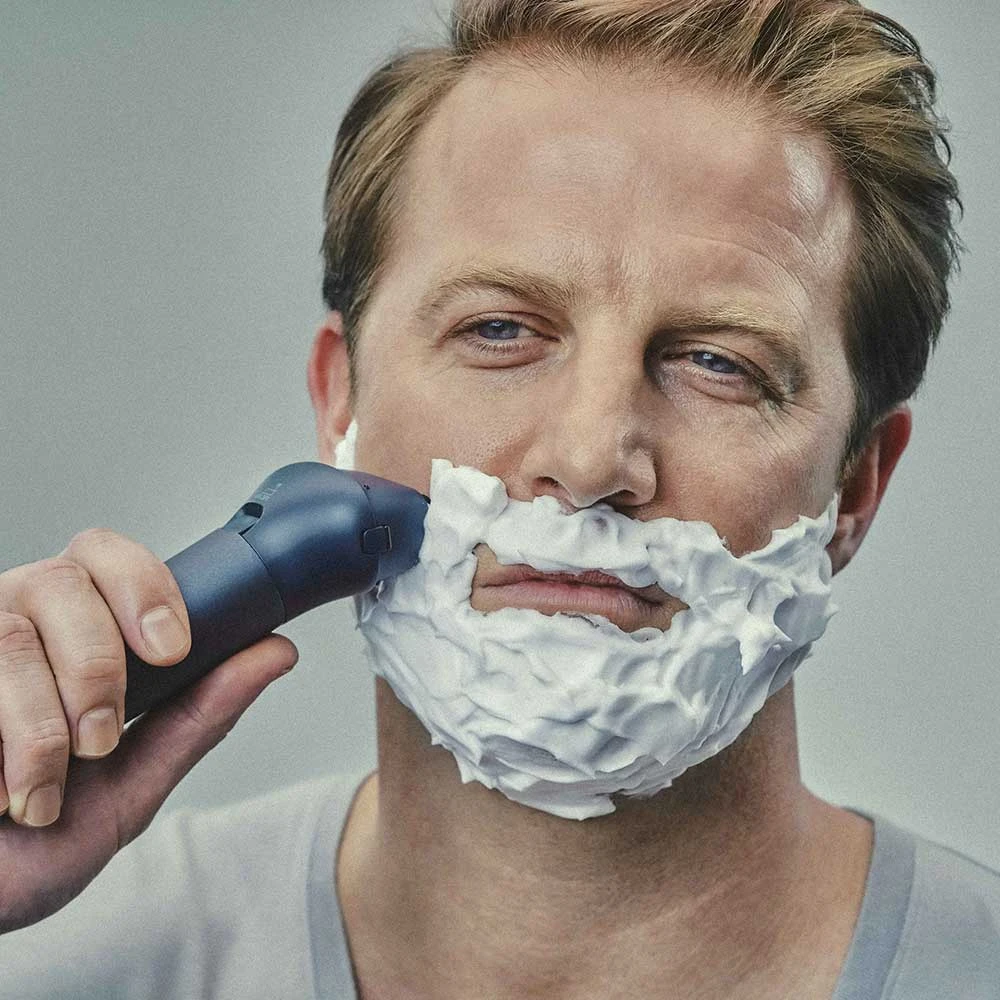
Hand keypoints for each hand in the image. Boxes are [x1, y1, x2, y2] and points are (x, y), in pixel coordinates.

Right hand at [0, 530, 296, 932]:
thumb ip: (198, 714)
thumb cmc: (36, 843)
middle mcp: (11, 621)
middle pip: (63, 580)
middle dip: (97, 664)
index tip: (172, 650)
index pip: (108, 555)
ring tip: (43, 791)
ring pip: (10, 634)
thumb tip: (276, 651)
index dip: (143, 586)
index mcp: (69, 628)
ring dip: (39, 724)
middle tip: (99, 741)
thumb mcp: (132, 782)